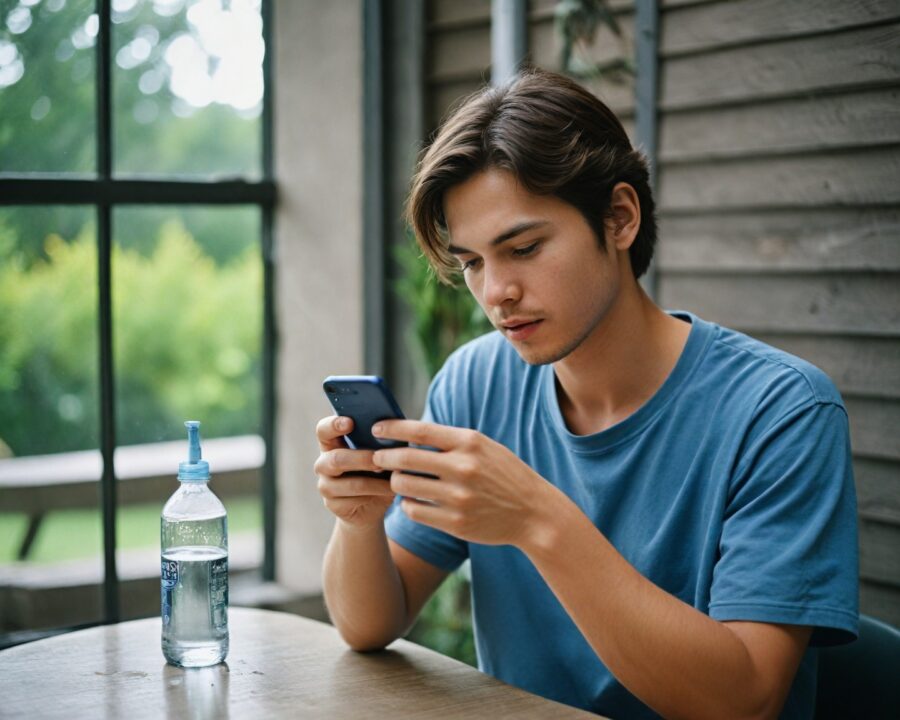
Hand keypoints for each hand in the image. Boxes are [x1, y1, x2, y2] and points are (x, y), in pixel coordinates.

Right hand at [314, 416, 395, 530]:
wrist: (371, 506)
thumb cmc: (376, 471)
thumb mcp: (378, 453)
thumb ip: (379, 441)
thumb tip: (395, 430)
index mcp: (331, 444)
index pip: (323, 430)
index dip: (333, 425)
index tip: (350, 422)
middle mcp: (324, 463)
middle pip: (336, 458)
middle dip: (362, 458)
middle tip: (381, 458)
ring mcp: (326, 485)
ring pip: (350, 483)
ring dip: (375, 481)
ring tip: (393, 478)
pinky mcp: (333, 505)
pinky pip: (356, 500)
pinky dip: (377, 493)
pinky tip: (390, 490)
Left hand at [370, 420, 558, 546]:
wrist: (534, 513)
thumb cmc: (504, 474)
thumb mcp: (484, 447)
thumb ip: (450, 440)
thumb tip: (408, 434)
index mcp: (470, 442)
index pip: (419, 430)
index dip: (392, 427)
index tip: (376, 428)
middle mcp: (463, 468)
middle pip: (405, 458)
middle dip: (383, 457)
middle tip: (376, 458)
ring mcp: (459, 497)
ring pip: (404, 486)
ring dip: (395, 482)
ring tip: (398, 480)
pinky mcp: (455, 523)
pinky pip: (414, 511)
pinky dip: (407, 504)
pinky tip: (413, 500)